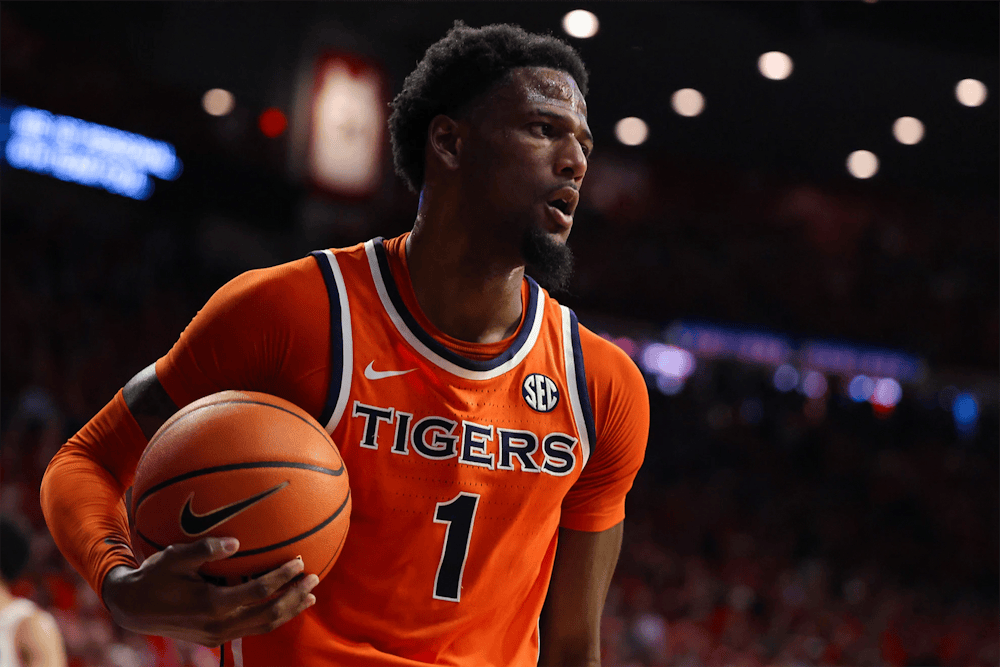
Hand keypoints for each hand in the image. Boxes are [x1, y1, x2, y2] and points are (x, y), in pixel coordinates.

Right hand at [102, 537, 318, 646]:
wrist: (132, 609)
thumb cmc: (155, 576)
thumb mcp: (174, 557)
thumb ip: (204, 550)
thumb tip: (236, 542)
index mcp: (211, 604)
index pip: (258, 592)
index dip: (281, 578)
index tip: (298, 561)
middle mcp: (218, 624)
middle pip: (268, 614)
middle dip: (294, 596)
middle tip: (314, 578)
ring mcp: (217, 635)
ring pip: (263, 626)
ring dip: (289, 611)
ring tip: (309, 596)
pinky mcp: (215, 639)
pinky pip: (252, 630)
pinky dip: (272, 618)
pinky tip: (285, 606)